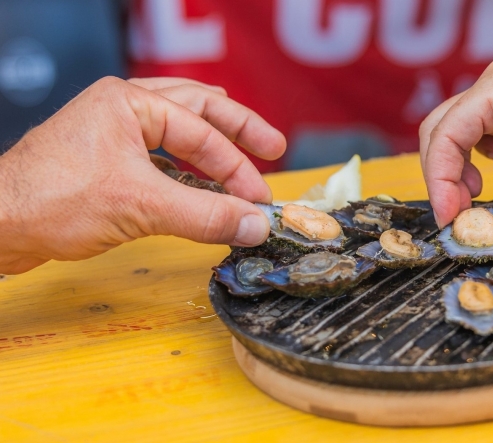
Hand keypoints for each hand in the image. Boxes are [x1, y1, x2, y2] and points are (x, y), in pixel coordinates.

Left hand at [0, 76, 285, 273]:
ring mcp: (111, 133)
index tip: (260, 199)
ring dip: (211, 144)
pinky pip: (159, 156)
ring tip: (243, 150)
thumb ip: (207, 214)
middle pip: (196, 109)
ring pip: (177, 129)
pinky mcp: (104, 163)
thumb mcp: (142, 207)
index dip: (238, 167)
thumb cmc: (52, 202)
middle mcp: (121, 108)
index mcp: (129, 102)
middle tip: (272, 146)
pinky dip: (187, 169)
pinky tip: (200, 185)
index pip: (201, 132)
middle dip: (237, 130)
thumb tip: (256, 225)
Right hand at [419, 15, 492, 245]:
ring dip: (459, 166)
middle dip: (443, 175)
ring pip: (462, 131)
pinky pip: (486, 131)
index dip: (440, 179)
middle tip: (459, 214)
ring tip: (476, 196)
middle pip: (442, 131)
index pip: (446, 134)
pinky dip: (481, 155)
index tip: (450, 217)